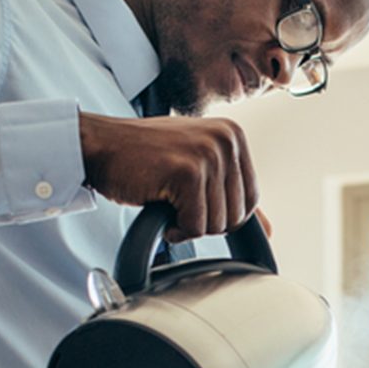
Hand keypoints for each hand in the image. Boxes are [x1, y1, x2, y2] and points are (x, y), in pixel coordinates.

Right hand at [79, 112, 259, 242]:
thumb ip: (232, 195)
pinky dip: (174, 229)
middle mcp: (226, 140)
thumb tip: (268, 231)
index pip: (251, 201)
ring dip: (186, 225)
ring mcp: (208, 153)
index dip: (220, 215)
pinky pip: (194, 227)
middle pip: (236, 216)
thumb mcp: (196, 168)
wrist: (100, 146)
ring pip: (216, 224)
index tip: (193, 201)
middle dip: (203, 221)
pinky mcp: (188, 172)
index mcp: (233, 136)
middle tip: (176, 201)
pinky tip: (159, 205)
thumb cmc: (143, 158)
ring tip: (166, 200)